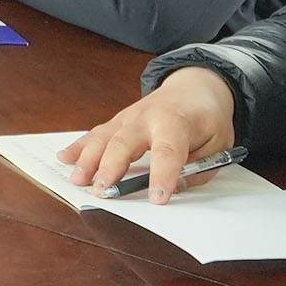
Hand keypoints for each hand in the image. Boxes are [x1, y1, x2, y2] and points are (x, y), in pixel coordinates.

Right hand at [61, 69, 237, 203]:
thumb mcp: (220, 144)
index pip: (168, 151)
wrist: (195, 86)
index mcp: (177, 122)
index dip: (163, 176)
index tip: (157, 198)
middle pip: (125, 143)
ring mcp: (129, 117)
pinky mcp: (118, 121)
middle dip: (111, 167)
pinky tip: (65, 158)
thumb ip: (201, 167)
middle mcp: (148, 117)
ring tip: (78, 179)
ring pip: (104, 137)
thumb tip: (177, 185)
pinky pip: (96, 133)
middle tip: (102, 191)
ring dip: (88, 159)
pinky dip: (79, 146)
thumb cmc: (207, 117)